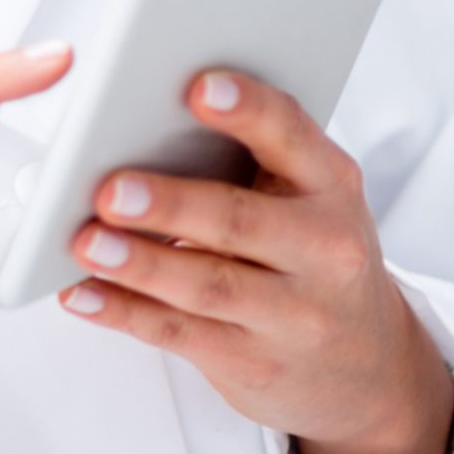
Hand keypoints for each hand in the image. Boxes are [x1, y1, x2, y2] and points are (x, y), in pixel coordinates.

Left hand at [54, 68, 452, 453]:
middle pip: (239, 220)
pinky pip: (180, 334)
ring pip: (207, 285)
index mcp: (331, 185)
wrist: (373, 366)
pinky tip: (80, 293)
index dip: (246, 110)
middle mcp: (324, 249)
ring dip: (139, 264)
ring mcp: (295, 314)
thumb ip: (250, 154)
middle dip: (171, 205)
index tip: (197, 87)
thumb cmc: (315, 252)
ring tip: (84, 242)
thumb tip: (141, 119)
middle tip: (110, 190)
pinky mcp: (256, 362)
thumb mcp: (311, 196)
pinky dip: (123, 312)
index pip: (290, 135)